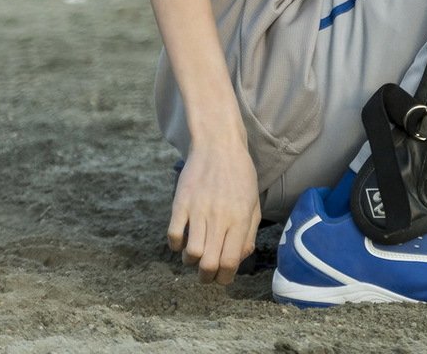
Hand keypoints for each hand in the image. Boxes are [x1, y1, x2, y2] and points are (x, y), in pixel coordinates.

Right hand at [169, 137, 260, 284]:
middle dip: (207, 277)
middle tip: (207, 275)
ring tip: (196, 255)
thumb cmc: (240, 176)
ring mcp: (198, 211)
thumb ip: (249, 232)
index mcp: (240, 218)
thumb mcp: (253, 203)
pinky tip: (183, 240)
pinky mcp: (180, 204)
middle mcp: (219, 217)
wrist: (218, 146)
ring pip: (190, 254)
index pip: (231, 261)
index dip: (225, 278)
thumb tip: (240, 257)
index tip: (222, 279)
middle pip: (209, 263)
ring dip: (191, 262)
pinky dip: (176, 245)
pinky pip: (173, 236)